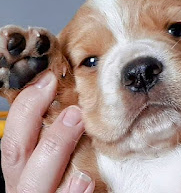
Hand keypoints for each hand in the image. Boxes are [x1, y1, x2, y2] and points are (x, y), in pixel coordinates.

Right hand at [1, 71, 94, 192]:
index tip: (47, 80)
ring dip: (54, 146)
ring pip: (34, 180)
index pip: (14, 134)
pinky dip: (71, 191)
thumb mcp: (56, 161)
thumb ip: (56, 140)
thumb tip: (70, 105)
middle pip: (15, 151)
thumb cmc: (64, 184)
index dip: (27, 105)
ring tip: (76, 121)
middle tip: (64, 97)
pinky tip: (84, 178)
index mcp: (22, 169)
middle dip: (34, 118)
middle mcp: (23, 186)